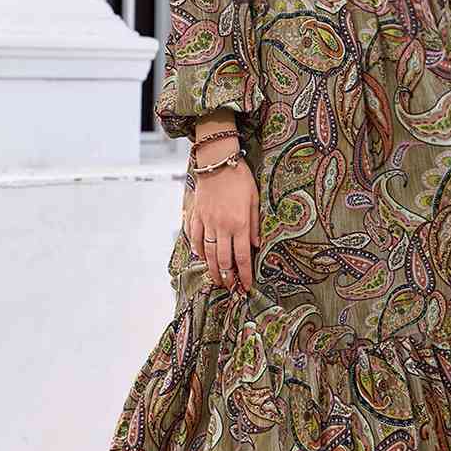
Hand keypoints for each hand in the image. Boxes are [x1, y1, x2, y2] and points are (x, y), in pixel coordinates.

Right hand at [183, 157, 259, 294]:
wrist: (216, 161)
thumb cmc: (239, 178)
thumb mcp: (255, 199)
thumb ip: (255, 224)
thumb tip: (256, 244)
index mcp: (240, 223)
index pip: (242, 256)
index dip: (244, 274)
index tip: (246, 286)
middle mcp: (222, 227)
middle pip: (223, 259)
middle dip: (228, 277)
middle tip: (231, 288)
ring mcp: (207, 222)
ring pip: (207, 253)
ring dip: (212, 269)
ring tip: (217, 280)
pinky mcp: (196, 216)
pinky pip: (195, 238)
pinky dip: (197, 250)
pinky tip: (201, 257)